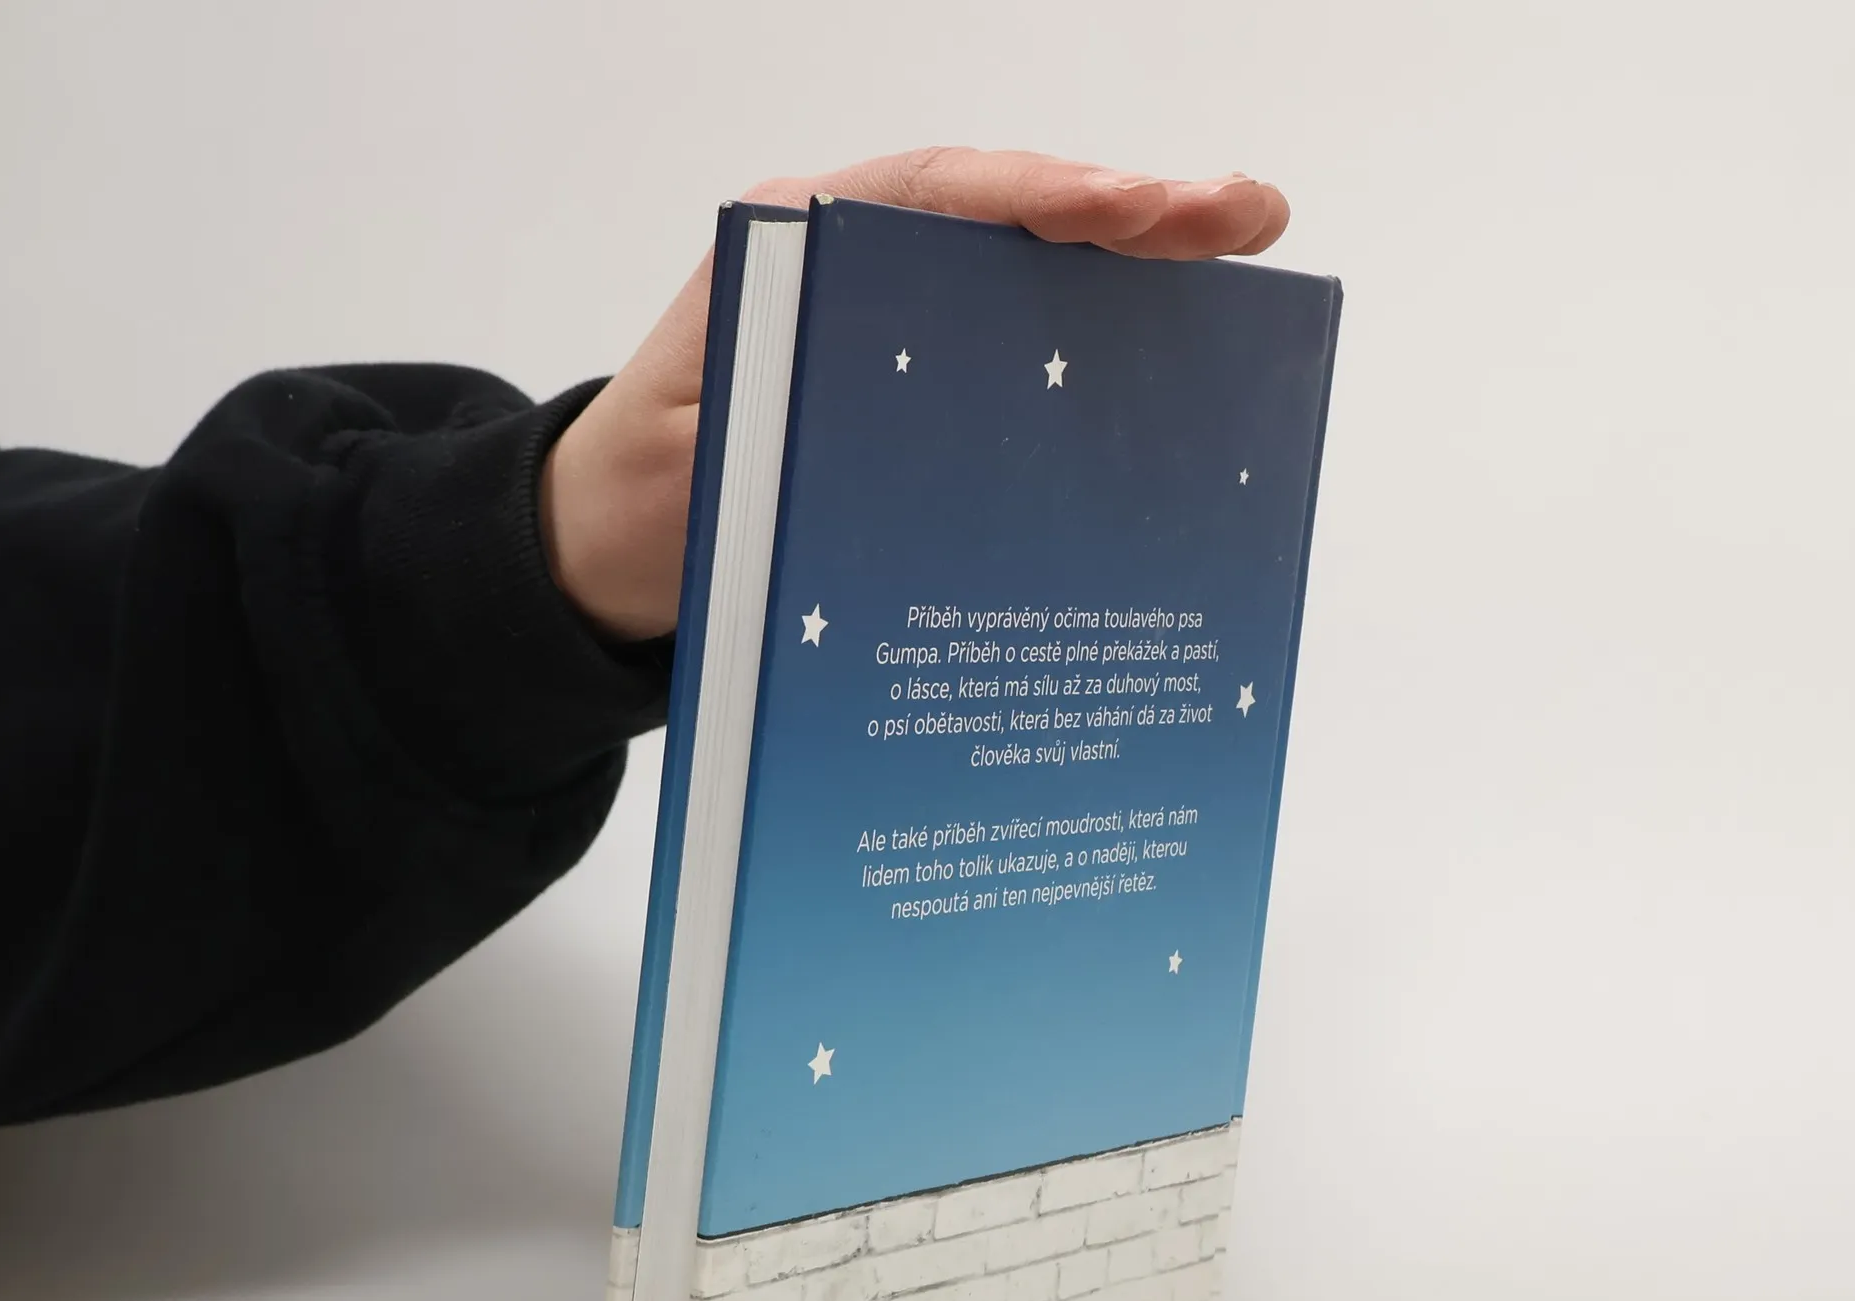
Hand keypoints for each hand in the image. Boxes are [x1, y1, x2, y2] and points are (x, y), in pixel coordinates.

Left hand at [541, 148, 1290, 639]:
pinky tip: (1170, 355)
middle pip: (1006, 217)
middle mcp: (849, 260)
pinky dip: (1092, 339)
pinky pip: (1012, 343)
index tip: (1141, 212)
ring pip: (1023, 274)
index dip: (1046, 198)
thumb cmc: (639, 508)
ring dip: (1131, 267)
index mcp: (791, 252)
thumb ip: (779, 431)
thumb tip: (901, 432)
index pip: (938, 196)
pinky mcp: (909, 376)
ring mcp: (887, 316)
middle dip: (1130, 212)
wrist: (607, 550)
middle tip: (1247, 216)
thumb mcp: (693, 473)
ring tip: (1243, 251)